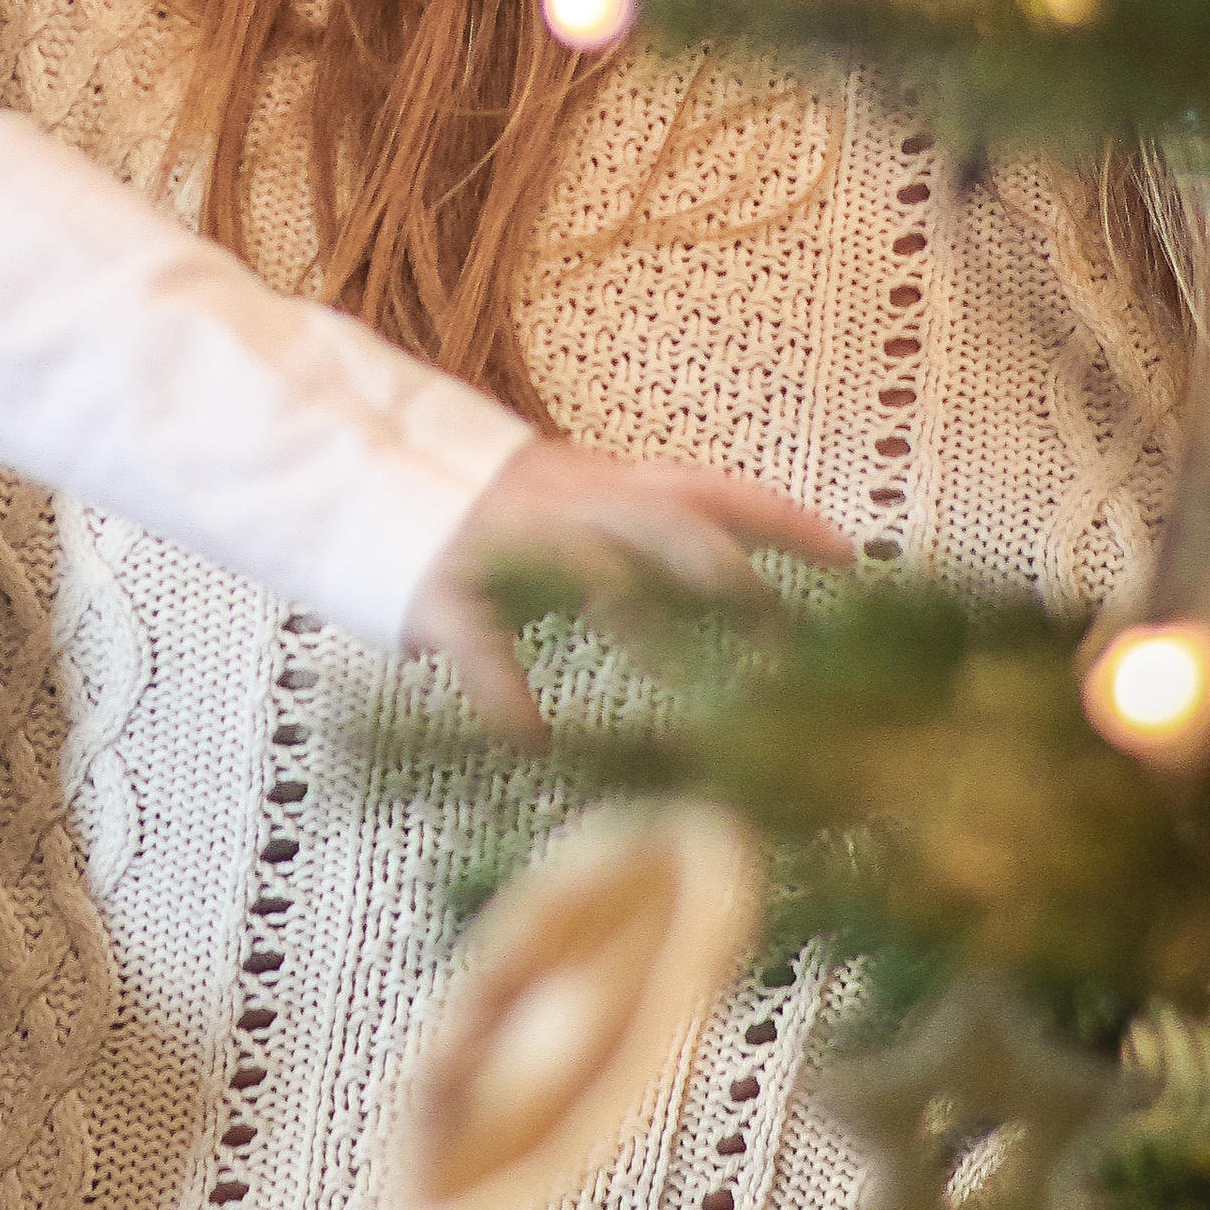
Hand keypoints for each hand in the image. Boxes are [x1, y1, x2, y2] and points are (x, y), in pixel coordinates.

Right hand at [403, 434, 852, 741]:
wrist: (357, 471)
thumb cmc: (485, 513)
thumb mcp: (571, 501)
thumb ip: (639, 529)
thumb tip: (734, 575)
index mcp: (603, 482)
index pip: (708, 488)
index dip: (781, 519)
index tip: (852, 558)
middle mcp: (566, 502)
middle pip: (661, 518)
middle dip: (727, 570)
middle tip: (782, 633)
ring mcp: (504, 542)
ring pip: (581, 562)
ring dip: (634, 615)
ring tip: (680, 676)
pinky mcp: (443, 589)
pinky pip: (478, 639)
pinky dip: (504, 688)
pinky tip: (531, 737)